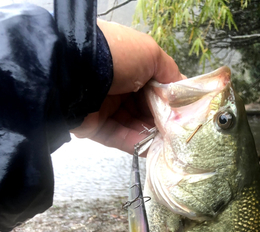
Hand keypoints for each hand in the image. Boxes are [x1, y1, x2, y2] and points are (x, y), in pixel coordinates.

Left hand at [72, 20, 181, 153]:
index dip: (170, 100)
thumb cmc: (115, 56)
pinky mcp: (96, 128)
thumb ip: (169, 71)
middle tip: (179, 131)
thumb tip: (181, 88)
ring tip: (170, 144)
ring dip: (153, 136)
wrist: (76, 71)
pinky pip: (120, 139)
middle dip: (163, 121)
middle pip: (146, 109)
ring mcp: (106, 108)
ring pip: (135, 127)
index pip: (155, 87)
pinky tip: (153, 150)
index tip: (184, 112)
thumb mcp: (150, 53)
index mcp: (129, 67)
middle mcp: (117, 87)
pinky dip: (137, 145)